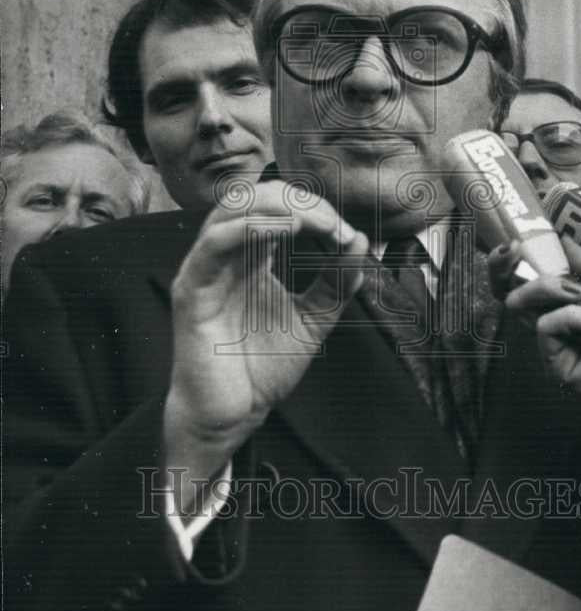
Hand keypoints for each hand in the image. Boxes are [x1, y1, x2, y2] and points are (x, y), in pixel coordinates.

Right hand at [164, 181, 367, 483]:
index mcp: (250, 256)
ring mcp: (205, 268)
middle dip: (300, 201)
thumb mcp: (314, 319)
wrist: (232, 414)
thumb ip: (336, 283)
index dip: (314, 209)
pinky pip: (216, 242)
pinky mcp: (192, 288)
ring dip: (279, 207)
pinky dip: (252, 227)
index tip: (347, 235)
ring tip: (316, 222)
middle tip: (334, 225)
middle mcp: (225, 255)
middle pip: (254, 196)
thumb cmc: (263, 369)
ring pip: (233, 208)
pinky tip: (286, 230)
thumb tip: (359, 241)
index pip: (277, 206)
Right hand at [492, 238, 580, 419]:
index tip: (515, 241)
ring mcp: (556, 336)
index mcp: (575, 294)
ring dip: (545, 288)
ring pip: (521, 304)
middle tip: (514, 252)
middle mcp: (560, 313)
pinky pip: (544, 327)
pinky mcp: (555, 359)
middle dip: (508, 266)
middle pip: (515, 287)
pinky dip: (566, 317)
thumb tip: (563, 239)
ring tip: (576, 291)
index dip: (519, 256)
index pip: (535, 272)